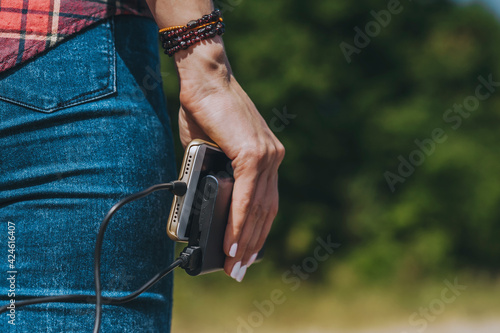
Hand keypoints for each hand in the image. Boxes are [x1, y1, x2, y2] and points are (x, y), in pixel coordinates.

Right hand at [175, 37, 284, 280]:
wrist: (205, 79)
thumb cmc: (205, 111)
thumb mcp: (212, 150)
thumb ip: (216, 174)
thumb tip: (206, 196)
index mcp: (267, 157)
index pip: (267, 202)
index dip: (257, 230)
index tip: (247, 252)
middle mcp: (272, 157)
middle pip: (266, 211)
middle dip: (251, 243)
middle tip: (239, 268)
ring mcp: (266, 155)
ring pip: (258, 208)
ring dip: (244, 240)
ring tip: (233, 263)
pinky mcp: (252, 153)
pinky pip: (246, 197)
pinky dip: (237, 222)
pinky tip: (230, 241)